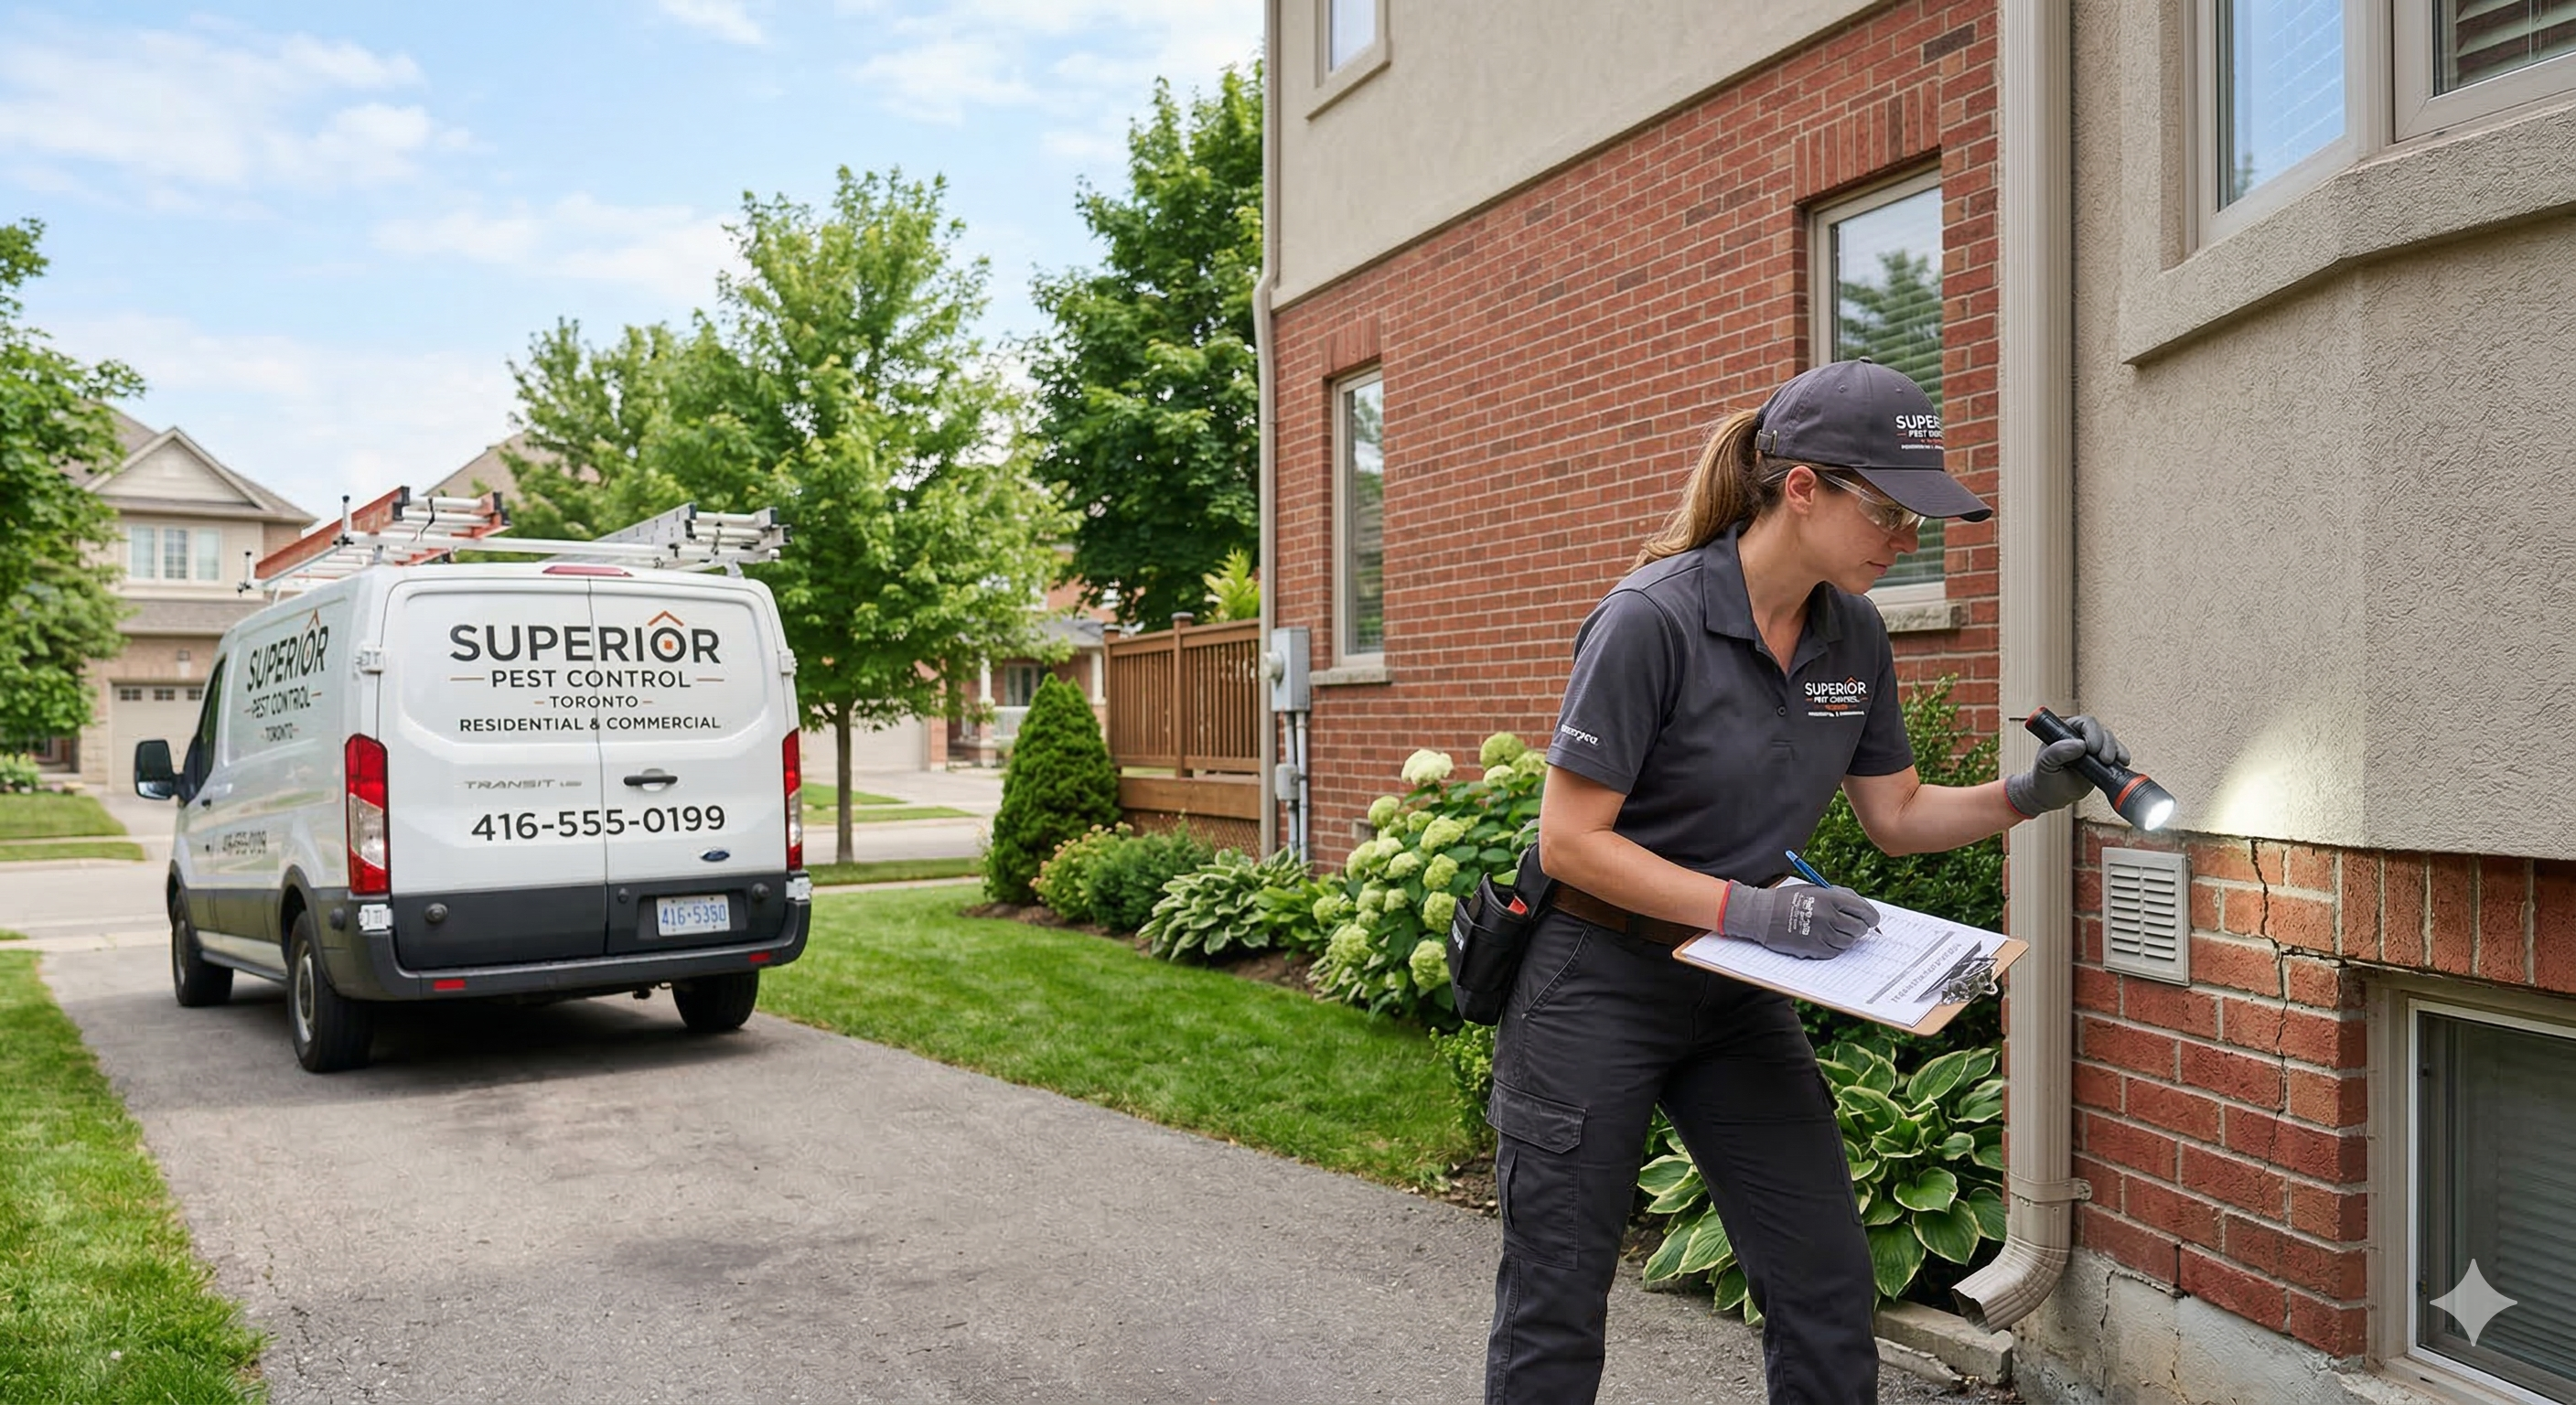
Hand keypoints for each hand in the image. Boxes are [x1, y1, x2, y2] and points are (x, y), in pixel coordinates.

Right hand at [1722, 882, 1876, 959]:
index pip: (1865, 911)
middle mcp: (1829, 916)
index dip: (1871, 917)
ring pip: (1849, 942)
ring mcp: (1822, 934)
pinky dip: (1835, 946)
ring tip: (1835, 931)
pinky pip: (1836, 951)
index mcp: (1831, 898)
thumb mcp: (1816, 889)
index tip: (1871, 920)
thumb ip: (1841, 896)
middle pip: (1860, 928)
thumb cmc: (1789, 899)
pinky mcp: (1814, 949)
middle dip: (1860, 928)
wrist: (1760, 914)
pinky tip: (1825, 938)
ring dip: (1847, 937)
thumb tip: (1864, 910)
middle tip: (1854, 926)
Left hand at [2005, 713, 2129, 816]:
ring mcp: (2093, 750)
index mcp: (2065, 732)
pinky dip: (2121, 757)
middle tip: (2104, 759)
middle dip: (2106, 743)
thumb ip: (2057, 752)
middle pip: (2101, 731)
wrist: (2050, 796)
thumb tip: (2080, 744)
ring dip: (2115, 750)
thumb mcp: (2045, 764)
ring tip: (2110, 763)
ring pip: (2111, 741)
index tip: (2091, 748)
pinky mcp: (2102, 762)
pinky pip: (2116, 754)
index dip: (2092, 732)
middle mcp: (2081, 737)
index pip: (2084, 723)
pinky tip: (2122, 763)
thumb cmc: (2043, 778)